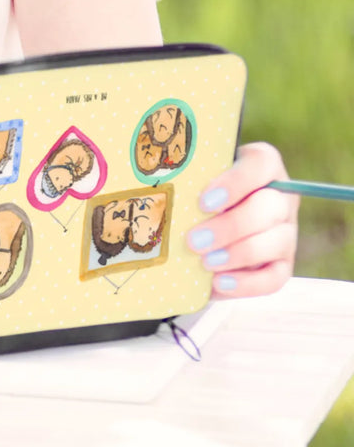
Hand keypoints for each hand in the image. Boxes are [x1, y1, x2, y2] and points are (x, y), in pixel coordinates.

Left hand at [186, 142, 298, 297]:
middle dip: (230, 227)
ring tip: (205, 262)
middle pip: (270, 208)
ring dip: (238, 254)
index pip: (261, 163)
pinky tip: (219, 283)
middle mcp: (281, 197)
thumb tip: (161, 189)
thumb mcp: (198, 174)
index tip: (204, 202)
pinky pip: (275, 278)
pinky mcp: (283, 264)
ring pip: (275, 243)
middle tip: (194, 241)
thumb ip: (190, 174)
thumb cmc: (198, 188)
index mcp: (263, 164)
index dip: (235, 183)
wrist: (205, 217)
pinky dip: (247, 283)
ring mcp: (285, 232)